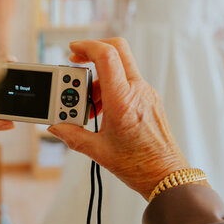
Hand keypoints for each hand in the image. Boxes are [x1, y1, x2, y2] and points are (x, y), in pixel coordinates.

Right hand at [47, 38, 189, 199]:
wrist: (167, 176)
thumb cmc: (139, 165)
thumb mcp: (98, 151)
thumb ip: (72, 135)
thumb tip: (56, 126)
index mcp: (123, 100)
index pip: (107, 55)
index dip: (87, 46)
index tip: (72, 50)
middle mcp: (138, 91)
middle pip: (117, 51)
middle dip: (92, 53)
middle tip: (74, 70)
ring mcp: (147, 93)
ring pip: (119, 68)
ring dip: (98, 78)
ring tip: (87, 106)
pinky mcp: (150, 99)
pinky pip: (127, 82)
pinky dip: (110, 88)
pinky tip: (102, 111)